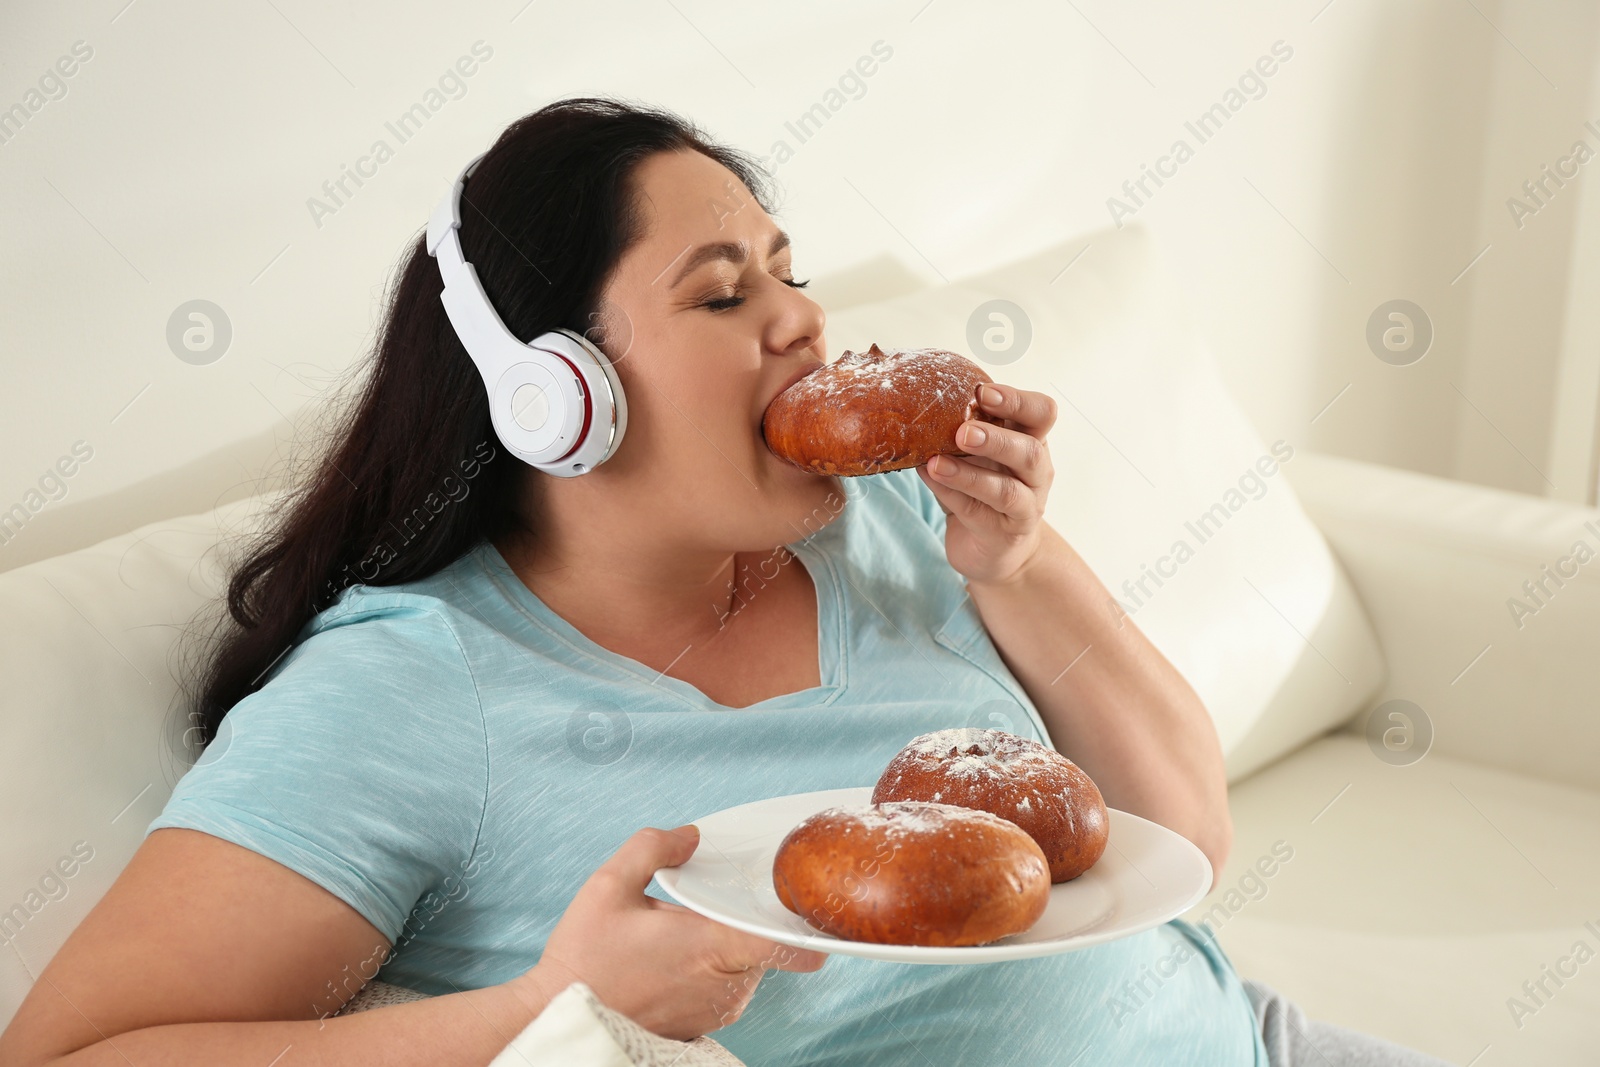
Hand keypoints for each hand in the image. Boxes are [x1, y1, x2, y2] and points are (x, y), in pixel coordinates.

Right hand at [510, 825, 827, 1041]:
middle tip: (701, 908)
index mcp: (711, 946)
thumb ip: (653, 848)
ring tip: (675, 939)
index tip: (815, 912)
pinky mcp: (704, 1027)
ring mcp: (717, 1010)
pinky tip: (672, 963)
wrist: (563, 1021)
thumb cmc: (584, 960)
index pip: (785, 944)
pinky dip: (710, 971)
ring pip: (745, 965)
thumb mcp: (608, 887)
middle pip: (762, 943)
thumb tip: (690, 836)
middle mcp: (724, 984)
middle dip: (740, 921)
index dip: (806, 928)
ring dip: (724, 947)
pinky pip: (725, 988)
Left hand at [917, 382, 1056, 585]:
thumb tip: (916, 408)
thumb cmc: (985, 492)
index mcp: (1032, 441)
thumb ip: (961, 433)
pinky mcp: (1004, 535)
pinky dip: (952, 495)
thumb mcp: (978, 456)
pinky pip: (978, 514)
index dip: (1017, 401)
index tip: (982, 392)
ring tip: (937, 462)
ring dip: (969, 474)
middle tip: (963, 432)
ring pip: (1006, 491)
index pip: (1042, 413)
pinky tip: (931, 480)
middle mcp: (1037, 474)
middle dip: (996, 439)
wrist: (996, 549)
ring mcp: (1025, 507)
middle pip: (1030, 452)